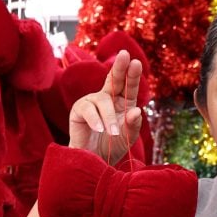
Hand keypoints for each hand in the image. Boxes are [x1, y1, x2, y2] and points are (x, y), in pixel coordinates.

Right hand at [68, 50, 143, 164]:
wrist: (94, 161)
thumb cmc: (112, 147)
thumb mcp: (127, 137)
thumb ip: (133, 125)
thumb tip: (137, 110)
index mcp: (123, 102)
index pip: (129, 86)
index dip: (132, 74)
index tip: (136, 62)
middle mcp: (108, 97)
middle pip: (114, 79)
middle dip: (119, 68)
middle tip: (124, 55)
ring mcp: (92, 102)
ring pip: (103, 100)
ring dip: (109, 117)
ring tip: (113, 133)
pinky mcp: (79, 110)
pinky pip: (87, 109)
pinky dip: (95, 120)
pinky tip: (99, 129)